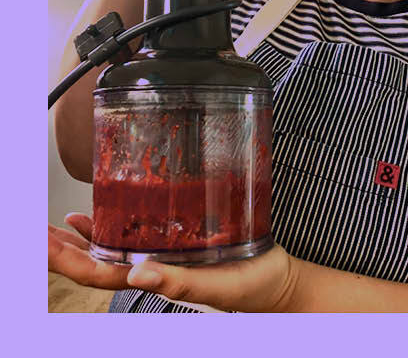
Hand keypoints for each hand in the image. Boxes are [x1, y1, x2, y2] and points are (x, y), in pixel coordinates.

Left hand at [49, 213, 297, 311]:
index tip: (42, 241)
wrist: (278, 281)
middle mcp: (152, 268)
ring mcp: (162, 255)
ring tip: (50, 224)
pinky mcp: (179, 241)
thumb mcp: (218, 286)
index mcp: (156, 280)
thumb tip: (137, 275)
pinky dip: (108, 223)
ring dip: (76, 238)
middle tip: (33, 229)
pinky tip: (91, 214)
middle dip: (61, 247)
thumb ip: (180, 283)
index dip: (66, 259)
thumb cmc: (252, 288)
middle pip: (94, 260)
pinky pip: (135, 232)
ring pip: (109, 247)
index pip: (97, 272)